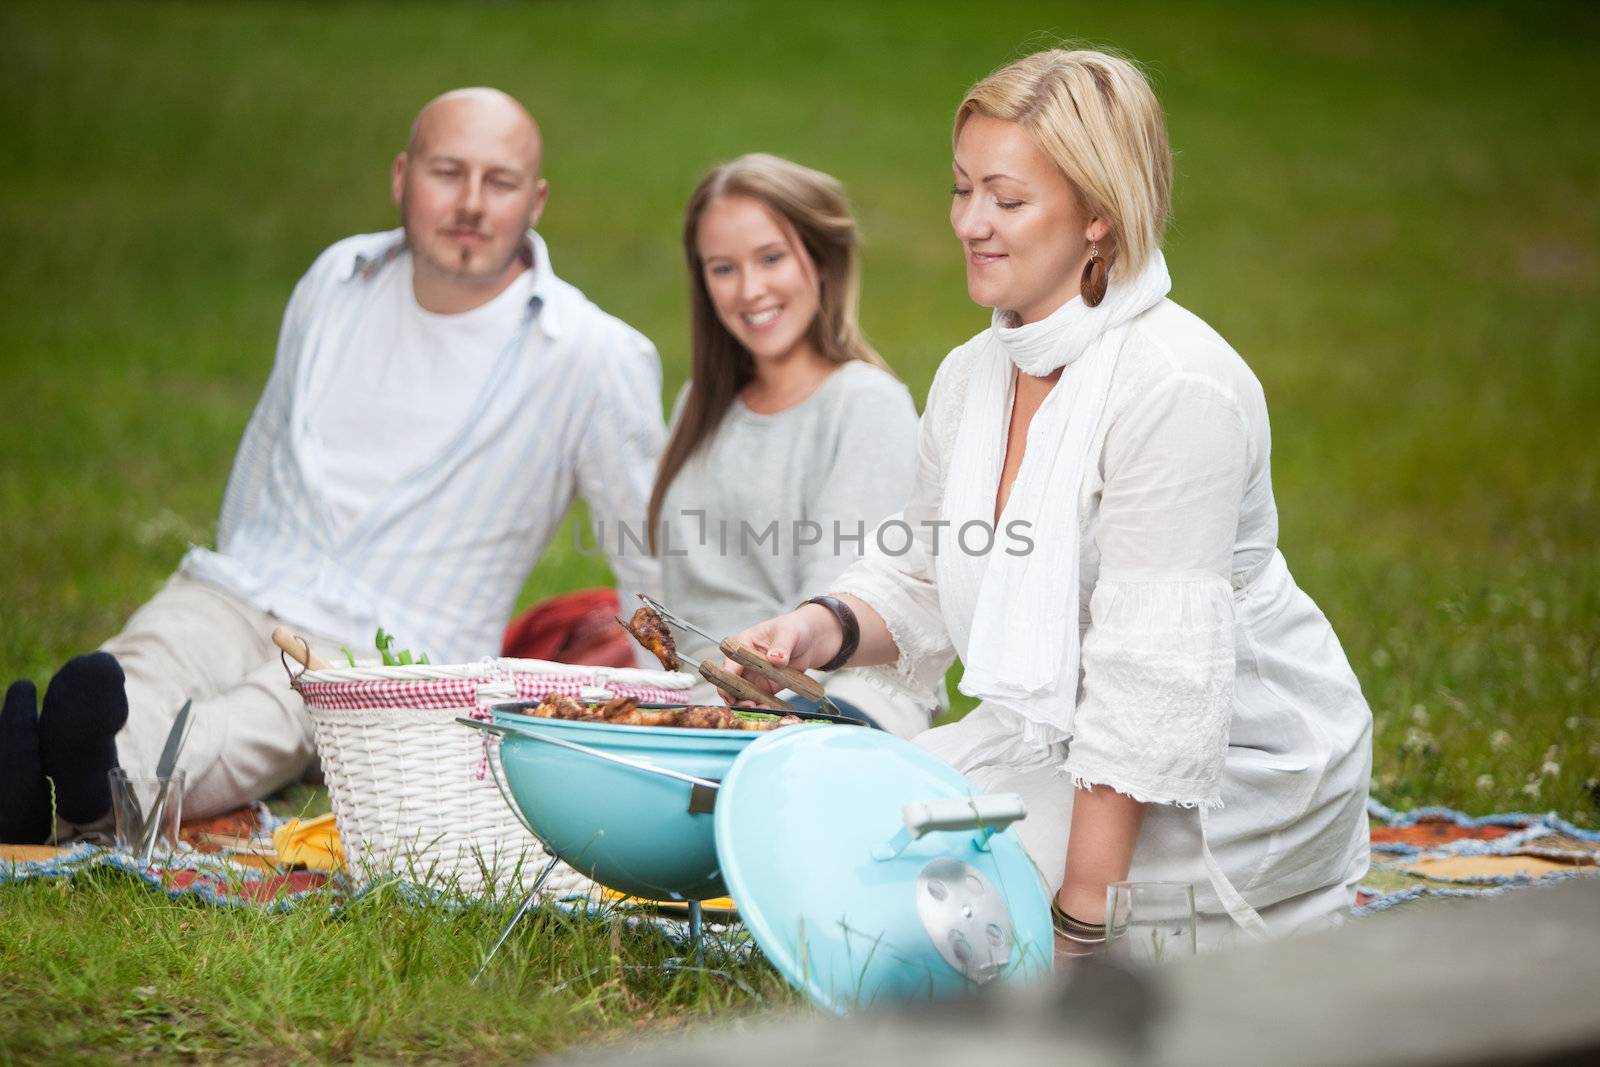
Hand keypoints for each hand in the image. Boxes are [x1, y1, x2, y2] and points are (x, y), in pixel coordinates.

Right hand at [721, 604, 843, 697]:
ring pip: (742, 695)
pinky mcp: (765, 688)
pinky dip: (761, 706)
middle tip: (749, 705)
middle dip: (735, 696)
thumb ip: (781, 646)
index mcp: (743, 643)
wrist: (811, 640)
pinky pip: (758, 700)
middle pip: (731, 682)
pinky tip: (769, 710)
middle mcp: (744, 662)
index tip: (732, 691)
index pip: (729, 662)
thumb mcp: (789, 633)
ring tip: (762, 709)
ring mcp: (753, 676)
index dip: (728, 678)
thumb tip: (775, 658)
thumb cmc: (795, 629)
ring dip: (748, 704)